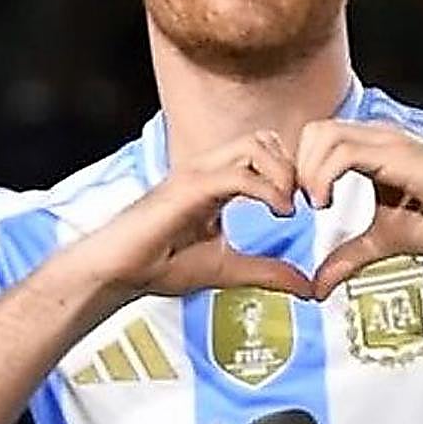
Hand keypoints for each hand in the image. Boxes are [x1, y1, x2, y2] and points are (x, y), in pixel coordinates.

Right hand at [100, 130, 311, 298]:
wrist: (117, 272)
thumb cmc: (157, 265)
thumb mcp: (227, 268)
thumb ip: (266, 272)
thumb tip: (305, 285)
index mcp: (216, 181)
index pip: (264, 151)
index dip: (292, 171)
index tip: (305, 205)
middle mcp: (208, 169)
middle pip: (265, 138)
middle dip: (293, 166)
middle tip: (303, 203)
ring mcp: (198, 173)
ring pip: (256, 144)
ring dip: (283, 172)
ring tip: (288, 206)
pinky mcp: (191, 187)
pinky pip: (240, 174)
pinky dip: (268, 189)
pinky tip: (279, 213)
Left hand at [296, 120, 422, 298]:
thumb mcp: (382, 242)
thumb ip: (348, 257)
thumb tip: (317, 287)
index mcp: (369, 149)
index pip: (315, 140)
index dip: (297, 170)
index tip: (296, 206)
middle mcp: (375, 137)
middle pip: (312, 131)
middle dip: (295, 167)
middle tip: (300, 206)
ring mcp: (387, 141)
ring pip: (322, 135)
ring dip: (307, 172)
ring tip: (316, 205)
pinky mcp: (399, 153)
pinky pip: (344, 152)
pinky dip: (323, 176)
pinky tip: (327, 204)